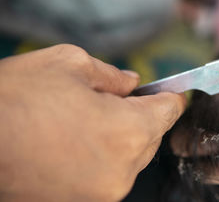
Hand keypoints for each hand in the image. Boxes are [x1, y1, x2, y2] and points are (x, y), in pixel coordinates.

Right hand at [0, 44, 185, 201]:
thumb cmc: (15, 98)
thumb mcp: (68, 64)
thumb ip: (113, 75)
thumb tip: (132, 82)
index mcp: (129, 131)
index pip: (169, 111)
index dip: (167, 96)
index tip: (164, 91)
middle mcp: (123, 170)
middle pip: (152, 135)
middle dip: (139, 115)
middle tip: (110, 101)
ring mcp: (103, 193)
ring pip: (130, 156)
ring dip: (119, 137)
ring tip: (82, 121)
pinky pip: (108, 173)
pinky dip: (101, 156)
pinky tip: (72, 141)